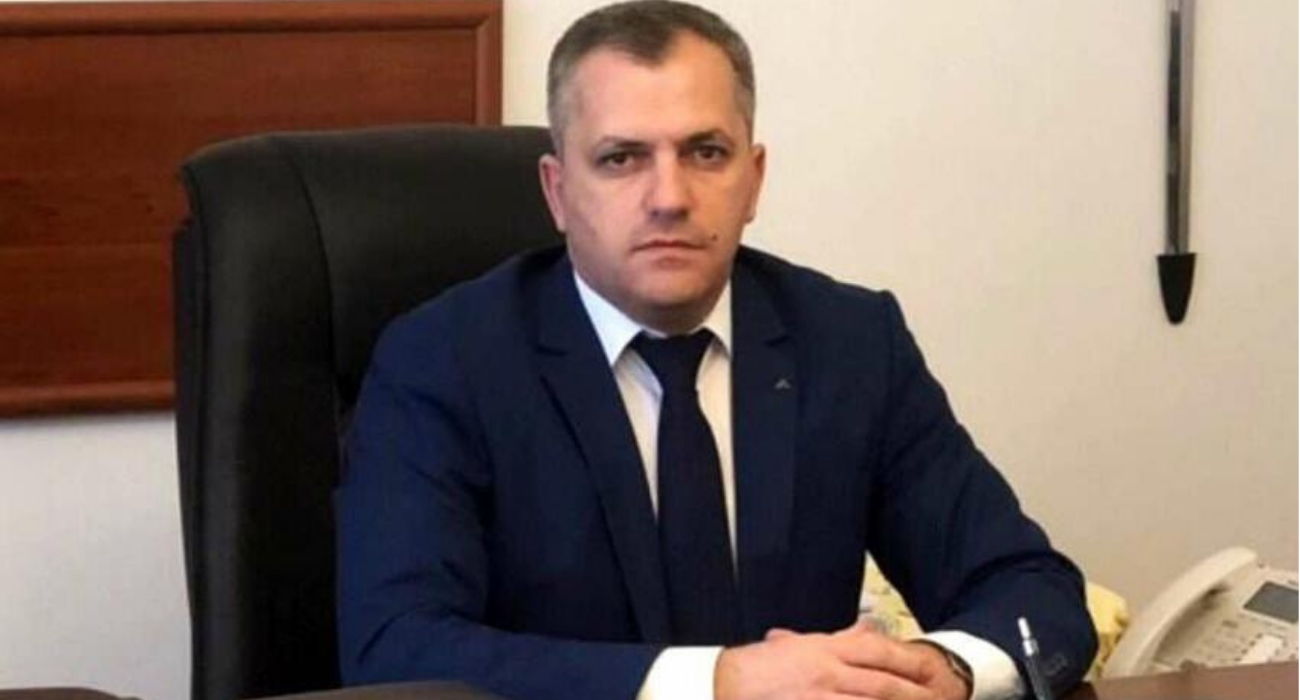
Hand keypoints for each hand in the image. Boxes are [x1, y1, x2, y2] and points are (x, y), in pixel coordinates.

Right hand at [713, 620, 970, 699]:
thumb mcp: (796, 646)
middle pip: (882, 682)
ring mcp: (819, 695)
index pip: (876, 649)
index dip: (907, 660)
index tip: (929, 669)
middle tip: (939, 698)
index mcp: (823, 648)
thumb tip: (865, 629)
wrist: (718, 686)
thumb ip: (833, 640)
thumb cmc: (755, 670)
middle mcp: (826, 670)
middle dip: (914, 693)